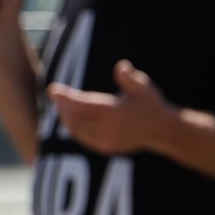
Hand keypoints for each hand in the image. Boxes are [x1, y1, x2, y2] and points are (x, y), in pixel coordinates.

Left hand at [47, 60, 172, 155]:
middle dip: (63, 106)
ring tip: (61, 105)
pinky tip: (72, 119)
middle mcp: (108, 129)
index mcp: (114, 112)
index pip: (83, 104)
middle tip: (56, 94)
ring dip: (66, 117)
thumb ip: (130, 78)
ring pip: (77, 130)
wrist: (161, 129)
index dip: (66, 97)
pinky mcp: (106, 147)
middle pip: (75, 118)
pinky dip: (75, 128)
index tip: (53, 89)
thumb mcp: (143, 87)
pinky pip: (84, 138)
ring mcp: (106, 140)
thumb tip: (122, 66)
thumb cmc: (150, 104)